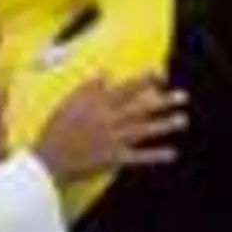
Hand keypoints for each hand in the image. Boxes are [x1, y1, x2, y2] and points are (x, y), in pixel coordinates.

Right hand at [33, 76, 187, 182]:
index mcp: (99, 105)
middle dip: (164, 101)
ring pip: (144, 130)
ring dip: (165, 125)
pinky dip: (156, 155)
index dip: (145, 80)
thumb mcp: (69, 103)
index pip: (127, 88)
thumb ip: (89, 87)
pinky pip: (139, 157)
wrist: (48, 160)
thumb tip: (105, 72)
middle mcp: (110, 120)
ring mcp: (114, 140)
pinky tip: (172, 153)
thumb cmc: (56, 130)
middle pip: (141, 108)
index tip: (161, 73)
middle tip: (183, 96)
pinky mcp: (114, 159)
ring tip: (183, 120)